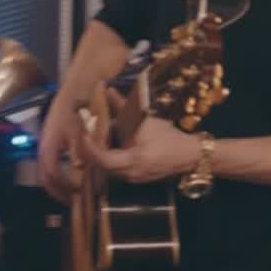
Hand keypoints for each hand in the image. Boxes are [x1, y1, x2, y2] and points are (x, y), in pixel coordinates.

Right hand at [38, 95, 85, 202]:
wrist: (69, 97)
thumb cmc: (73, 114)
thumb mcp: (77, 132)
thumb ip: (77, 150)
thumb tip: (78, 167)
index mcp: (48, 149)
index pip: (53, 174)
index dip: (63, 186)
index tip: (76, 194)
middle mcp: (42, 151)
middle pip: (44, 179)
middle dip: (56, 192)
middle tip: (70, 202)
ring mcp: (44, 148)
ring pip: (45, 173)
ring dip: (56, 185)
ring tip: (69, 193)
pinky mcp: (48, 145)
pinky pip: (48, 166)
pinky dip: (56, 176)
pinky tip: (68, 177)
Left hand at [78, 115, 199, 185]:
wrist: (189, 156)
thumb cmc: (169, 138)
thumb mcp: (146, 120)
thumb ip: (123, 107)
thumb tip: (108, 91)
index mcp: (132, 161)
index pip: (102, 158)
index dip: (89, 147)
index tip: (82, 132)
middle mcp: (129, 174)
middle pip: (99, 166)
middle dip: (88, 150)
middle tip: (81, 132)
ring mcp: (131, 179)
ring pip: (105, 169)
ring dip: (95, 155)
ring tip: (89, 137)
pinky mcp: (134, 178)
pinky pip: (114, 170)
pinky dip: (106, 158)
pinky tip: (104, 145)